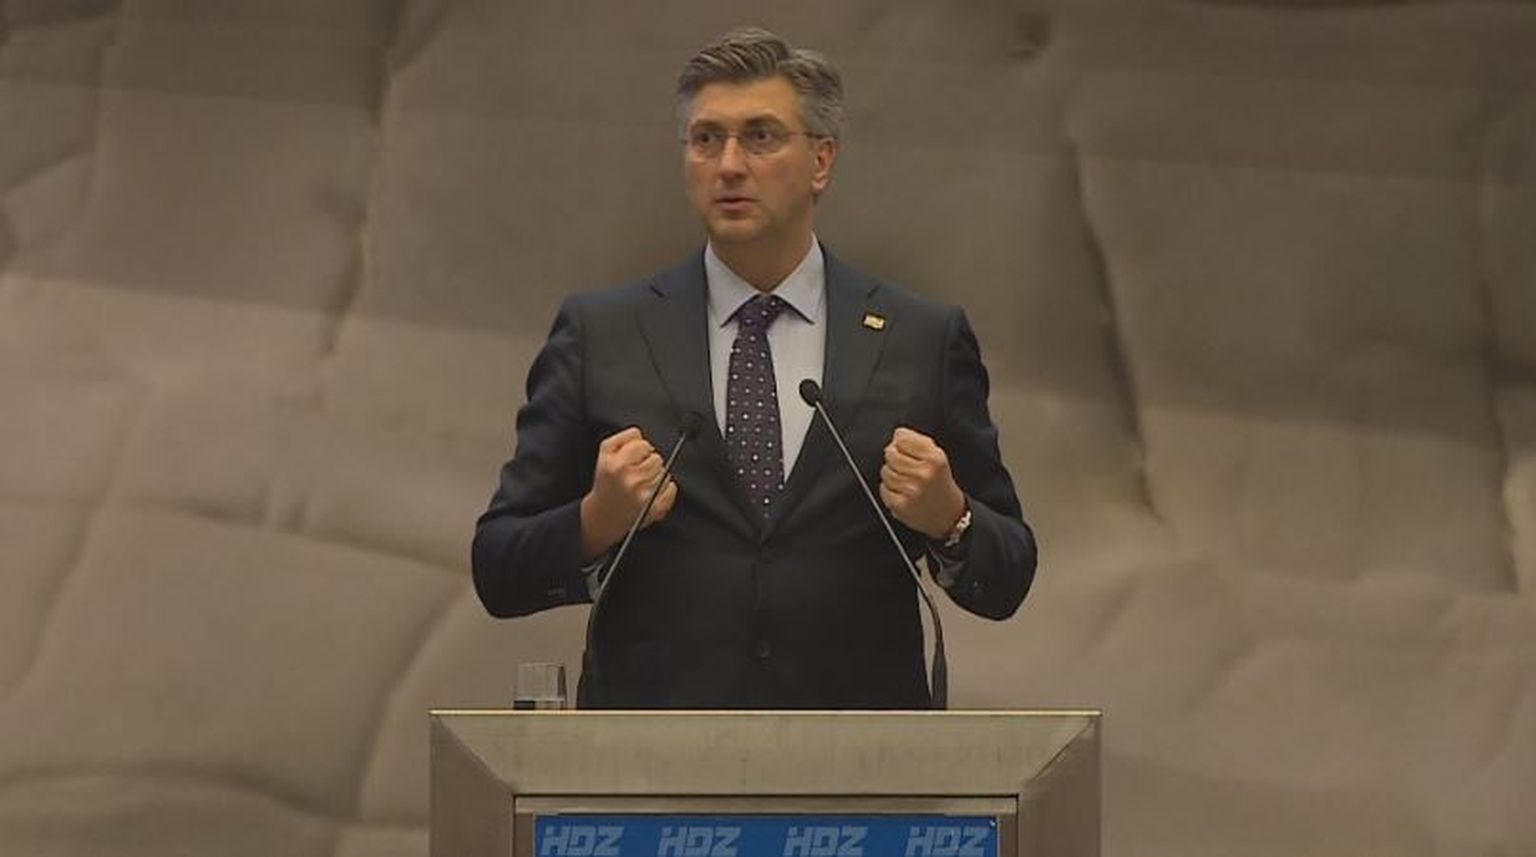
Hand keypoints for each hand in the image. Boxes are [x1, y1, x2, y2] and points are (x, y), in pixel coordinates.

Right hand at [579, 427, 677, 559]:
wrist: (603, 515)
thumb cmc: (607, 482)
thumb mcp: (604, 453)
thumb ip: (624, 437)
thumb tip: (642, 436)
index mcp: (616, 465)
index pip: (644, 444)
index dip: (640, 449)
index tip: (634, 457)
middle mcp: (630, 480)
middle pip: (657, 458)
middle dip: (649, 463)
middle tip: (637, 472)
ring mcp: (644, 496)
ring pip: (665, 473)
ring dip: (656, 476)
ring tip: (641, 484)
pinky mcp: (655, 508)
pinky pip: (671, 488)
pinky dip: (665, 489)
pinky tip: (651, 492)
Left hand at [879, 427, 965, 540]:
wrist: (949, 515)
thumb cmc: (939, 483)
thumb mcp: (937, 457)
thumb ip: (917, 441)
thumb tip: (897, 435)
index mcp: (934, 459)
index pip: (902, 439)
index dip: (901, 443)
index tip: (906, 450)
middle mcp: (923, 474)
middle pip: (890, 454)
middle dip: (895, 459)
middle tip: (906, 468)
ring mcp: (911, 490)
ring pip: (885, 471)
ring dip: (892, 475)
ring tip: (906, 481)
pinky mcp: (901, 505)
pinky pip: (883, 489)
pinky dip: (889, 490)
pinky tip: (902, 493)